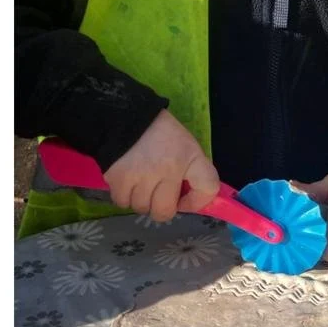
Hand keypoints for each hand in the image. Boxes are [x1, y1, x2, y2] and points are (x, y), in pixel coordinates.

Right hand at [102, 109, 220, 222]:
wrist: (125, 114)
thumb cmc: (159, 131)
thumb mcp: (184, 144)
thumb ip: (192, 172)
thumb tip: (187, 202)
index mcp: (188, 156)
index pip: (208, 187)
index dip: (198, 201)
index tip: (184, 197)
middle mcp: (167, 169)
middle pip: (165, 212)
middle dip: (161, 206)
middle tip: (155, 192)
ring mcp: (142, 176)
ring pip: (142, 208)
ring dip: (140, 200)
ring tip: (138, 182)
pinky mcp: (119, 178)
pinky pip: (122, 202)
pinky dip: (123, 195)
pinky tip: (125, 180)